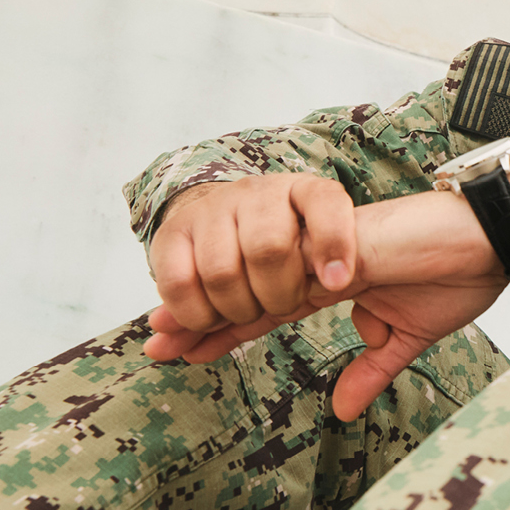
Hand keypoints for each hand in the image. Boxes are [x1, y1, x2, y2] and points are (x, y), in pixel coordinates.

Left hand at [146, 189, 508, 419]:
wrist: (495, 236)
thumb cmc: (460, 274)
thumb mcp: (410, 337)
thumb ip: (372, 368)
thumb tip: (341, 411)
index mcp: (334, 282)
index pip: (269, 310)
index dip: (227, 330)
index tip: (185, 350)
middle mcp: (323, 264)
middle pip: (249, 292)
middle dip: (201, 317)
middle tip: (154, 342)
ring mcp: (334, 252)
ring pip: (260, 278)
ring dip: (212, 304)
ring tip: (167, 329)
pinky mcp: (354, 244)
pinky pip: (303, 268)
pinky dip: (265, 289)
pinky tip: (224, 307)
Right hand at [147, 175, 357, 334]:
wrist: (223, 222)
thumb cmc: (285, 248)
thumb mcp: (316, 256)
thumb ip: (329, 273)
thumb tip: (336, 283)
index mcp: (304, 191)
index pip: (325, 201)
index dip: (334, 242)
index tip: (337, 283)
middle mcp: (257, 192)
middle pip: (269, 249)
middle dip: (279, 296)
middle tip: (279, 304)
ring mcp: (213, 208)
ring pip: (221, 273)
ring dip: (236, 310)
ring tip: (244, 310)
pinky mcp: (172, 232)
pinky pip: (177, 284)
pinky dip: (195, 316)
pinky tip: (207, 318)